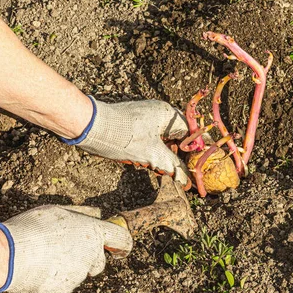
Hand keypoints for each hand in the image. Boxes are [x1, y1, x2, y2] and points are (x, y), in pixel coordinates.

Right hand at [0, 205, 131, 292]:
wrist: (9, 255)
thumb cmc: (32, 227)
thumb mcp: (58, 211)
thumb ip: (81, 213)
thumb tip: (98, 213)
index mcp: (93, 233)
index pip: (122, 239)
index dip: (123, 245)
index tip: (120, 249)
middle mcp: (90, 255)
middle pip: (98, 263)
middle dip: (88, 260)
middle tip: (66, 252)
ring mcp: (78, 276)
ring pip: (77, 275)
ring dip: (66, 270)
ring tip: (42, 258)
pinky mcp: (62, 291)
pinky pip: (60, 287)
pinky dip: (51, 282)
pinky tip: (35, 271)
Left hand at [65, 98, 189, 185]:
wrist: (90, 127)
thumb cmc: (122, 136)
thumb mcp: (152, 155)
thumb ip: (173, 166)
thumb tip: (186, 179)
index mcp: (168, 115)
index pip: (191, 132)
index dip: (197, 150)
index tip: (202, 164)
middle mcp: (159, 113)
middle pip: (178, 136)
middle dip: (181, 155)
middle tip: (185, 173)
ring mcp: (146, 118)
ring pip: (164, 140)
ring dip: (166, 156)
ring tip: (166, 171)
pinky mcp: (134, 125)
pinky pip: (151, 140)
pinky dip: (153, 152)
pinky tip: (150, 164)